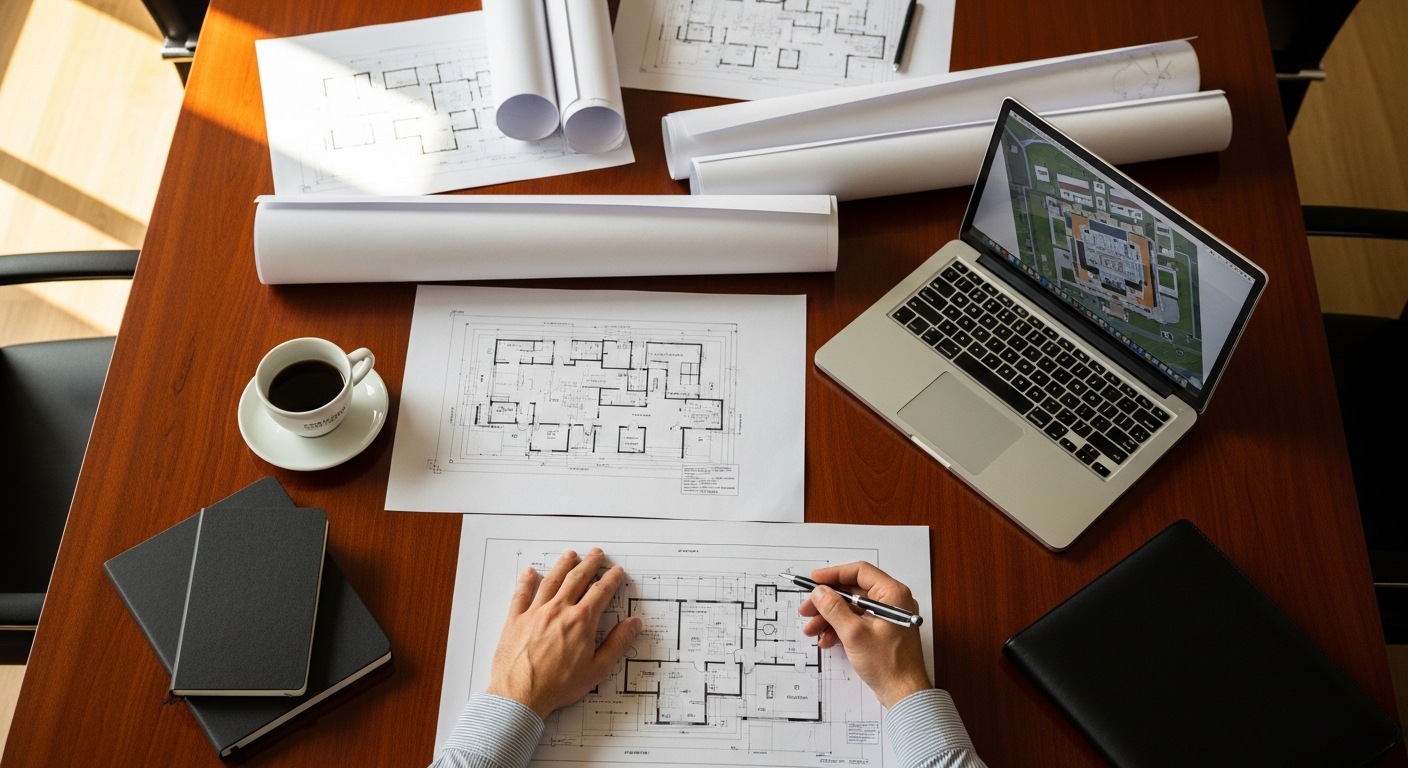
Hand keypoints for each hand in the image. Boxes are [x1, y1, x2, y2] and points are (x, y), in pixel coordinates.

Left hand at [486, 548, 642, 718]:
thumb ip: (617, 643)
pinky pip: (521, 594)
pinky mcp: (515, 620)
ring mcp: (535, 613)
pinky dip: (526, 581)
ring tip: (570, 555)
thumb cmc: (558, 686)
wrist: (521, 696)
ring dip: (563, 565)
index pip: (600, 592)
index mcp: (581, 621)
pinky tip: (530, 572)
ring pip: (551, 581)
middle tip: (596, 554)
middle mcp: (558, 610)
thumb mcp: (597, 669)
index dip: (611, 579)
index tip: (616, 571)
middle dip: (589, 564)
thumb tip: (633, 625)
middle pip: (577, 579)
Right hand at [799, 561, 930, 707]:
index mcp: (893, 594)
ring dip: (830, 618)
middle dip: (827, 602)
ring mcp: (887, 618)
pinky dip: (840, 629)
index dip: (834, 575)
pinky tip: (826, 640)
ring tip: (812, 630)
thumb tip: (820, 591)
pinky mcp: (882, 632)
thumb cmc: (889, 665)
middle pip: (853, 592)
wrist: (903, 694)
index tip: (815, 580)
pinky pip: (857, 622)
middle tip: (807, 609)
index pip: (860, 572)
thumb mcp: (854, 633)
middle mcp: (892, 602)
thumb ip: (834, 608)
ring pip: (852, 609)